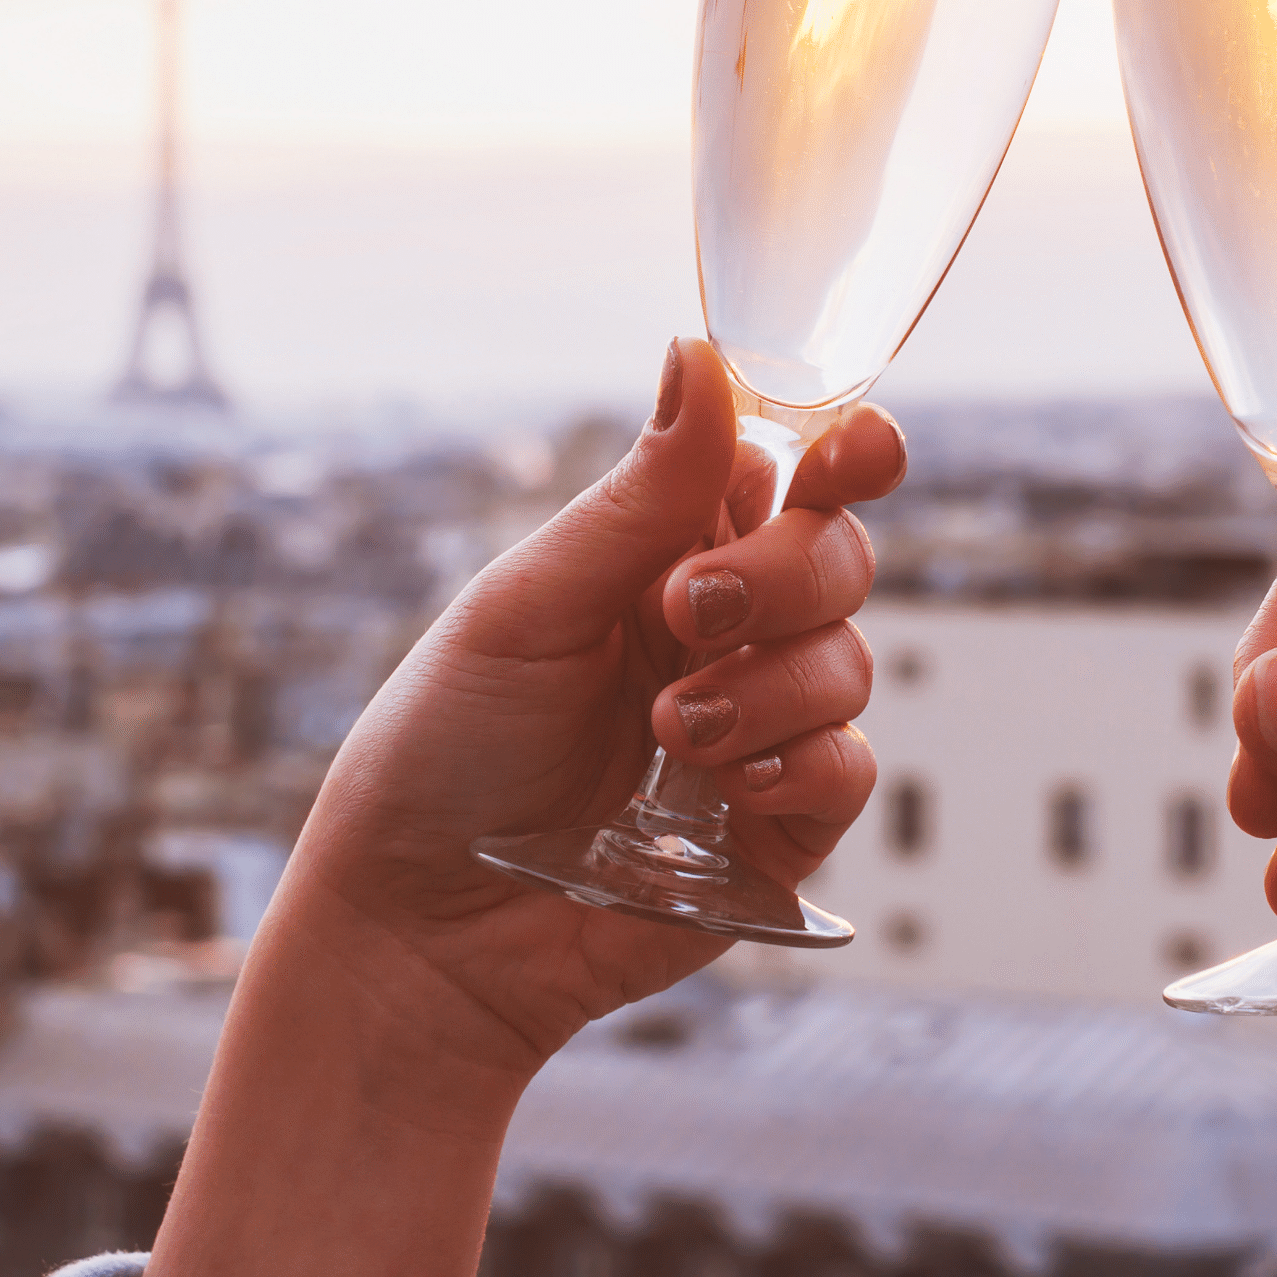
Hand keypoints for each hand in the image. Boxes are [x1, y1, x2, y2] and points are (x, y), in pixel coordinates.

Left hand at [281, 335, 904, 1087]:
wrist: (419, 924)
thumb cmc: (443, 751)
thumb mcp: (528, 606)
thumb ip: (638, 499)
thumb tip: (701, 353)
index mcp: (665, 558)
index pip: (786, 478)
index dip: (843, 451)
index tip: (857, 449)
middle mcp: (724, 636)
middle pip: (836, 557)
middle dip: (782, 575)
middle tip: (687, 611)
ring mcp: (758, 733)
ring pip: (850, 664)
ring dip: (766, 688)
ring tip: (668, 731)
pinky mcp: (777, 834)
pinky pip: (851, 772)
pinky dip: (800, 765)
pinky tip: (723, 788)